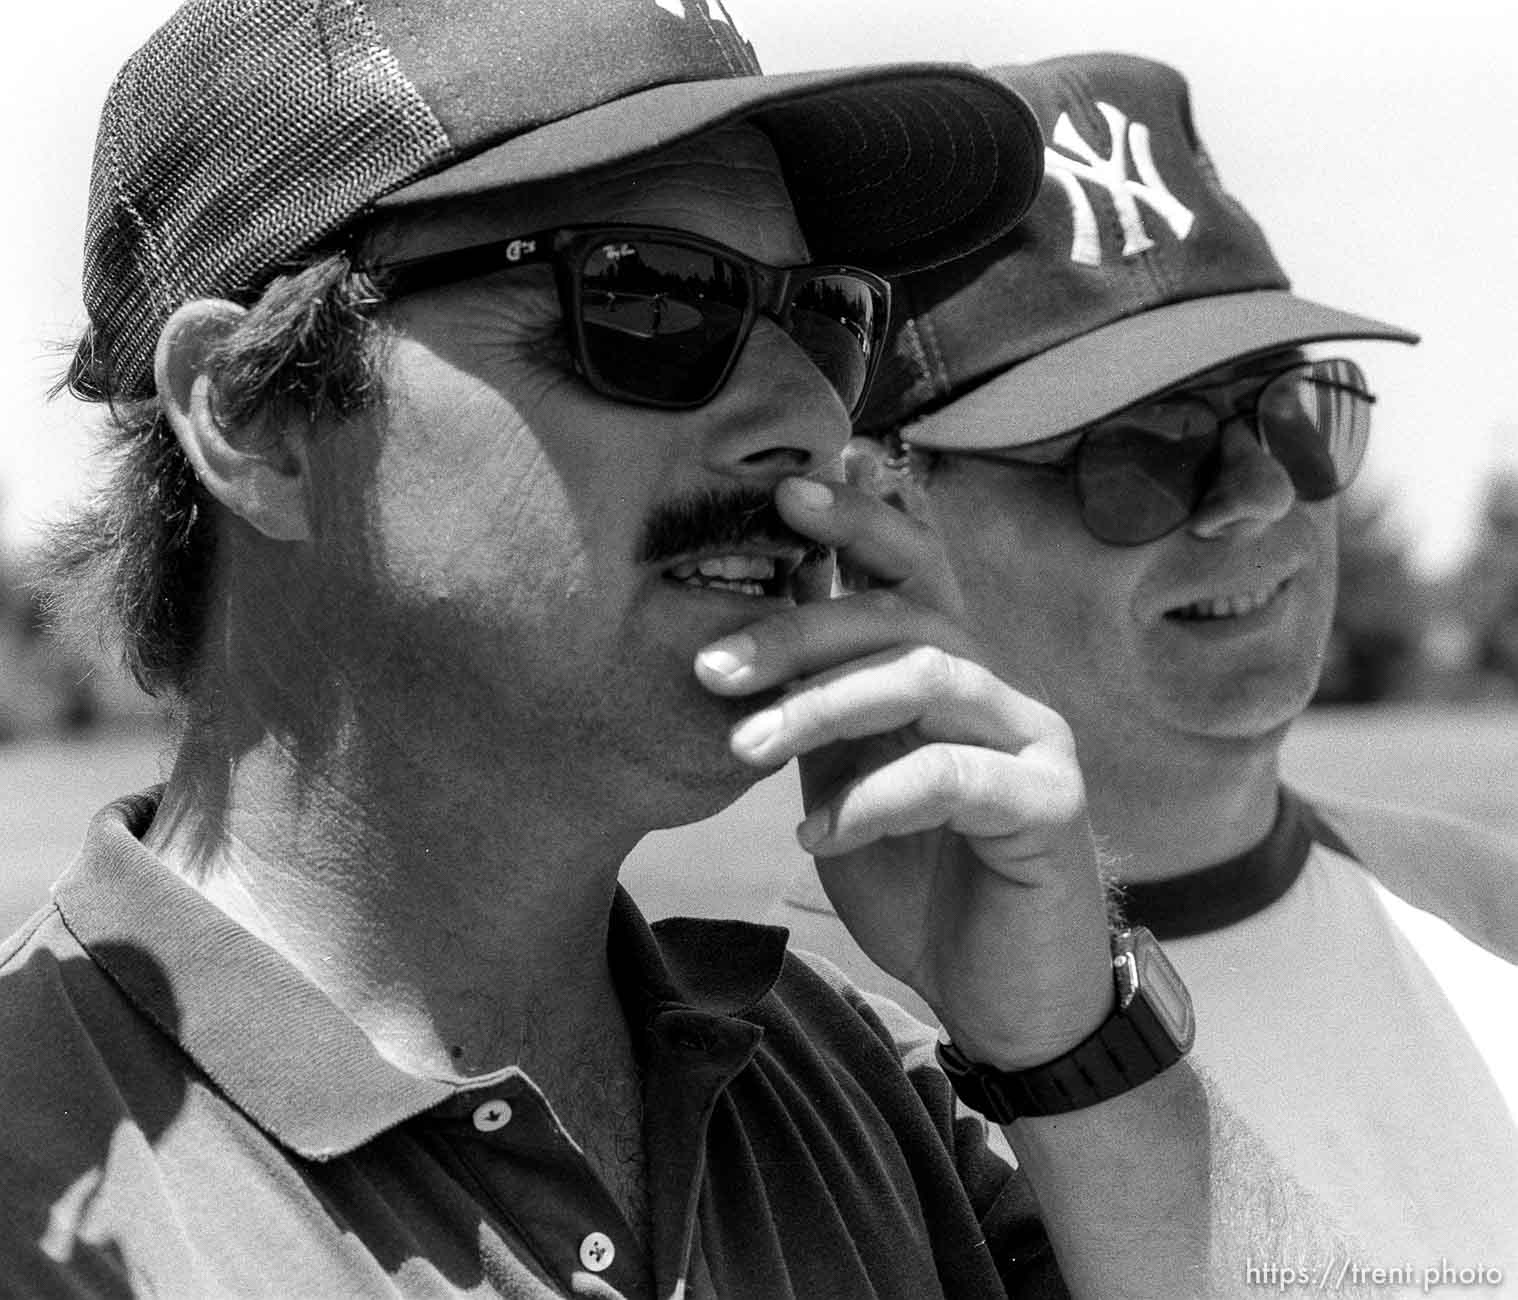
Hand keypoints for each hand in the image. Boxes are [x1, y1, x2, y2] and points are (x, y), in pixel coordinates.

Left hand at [694, 472, 1113, 1068]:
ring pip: (927, 675)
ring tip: (746, 750)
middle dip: (801, 627)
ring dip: (824, 705)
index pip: (909, 573)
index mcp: (950, 676)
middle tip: (713, 663)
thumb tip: (746, 641)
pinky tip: (818, 836)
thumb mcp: (850, 787)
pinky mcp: (1052, 804)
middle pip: (907, 611)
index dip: (858, 521)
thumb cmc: (924, 886)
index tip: (785, 492)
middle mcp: (1000, 688)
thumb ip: (823, 717)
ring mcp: (1036, 739)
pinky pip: (954, 774)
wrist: (1006, 998)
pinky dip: (873, 799)